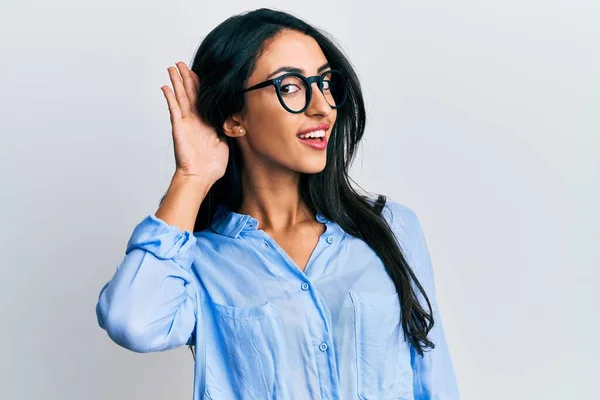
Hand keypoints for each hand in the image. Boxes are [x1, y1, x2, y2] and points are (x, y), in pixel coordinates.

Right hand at [160, 61, 228, 184]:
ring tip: (172, 67)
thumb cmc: (212, 165)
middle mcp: (195, 120)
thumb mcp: (226, 141)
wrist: (201, 176)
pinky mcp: (179, 127)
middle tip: (181, 63)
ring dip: (177, 81)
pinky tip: (165, 87)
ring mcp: (186, 122)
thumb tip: (236, 118)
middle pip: (189, 93)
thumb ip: (227, 128)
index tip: (199, 72)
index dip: (200, 85)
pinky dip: (170, 97)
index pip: (202, 99)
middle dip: (186, 77)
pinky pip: (174, 109)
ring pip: (181, 96)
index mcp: (206, 122)